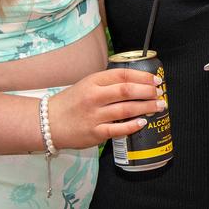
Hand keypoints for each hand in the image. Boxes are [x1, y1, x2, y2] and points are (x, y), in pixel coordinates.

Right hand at [45, 67, 162, 149]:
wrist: (48, 122)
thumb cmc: (72, 102)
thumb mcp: (88, 85)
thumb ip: (109, 83)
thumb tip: (138, 82)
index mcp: (93, 81)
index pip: (123, 75)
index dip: (143, 76)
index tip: (156, 80)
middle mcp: (94, 97)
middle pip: (127, 90)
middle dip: (148, 91)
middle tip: (160, 93)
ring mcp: (94, 116)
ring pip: (126, 109)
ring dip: (146, 107)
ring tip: (158, 106)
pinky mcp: (94, 133)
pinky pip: (118, 129)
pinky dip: (132, 125)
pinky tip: (143, 122)